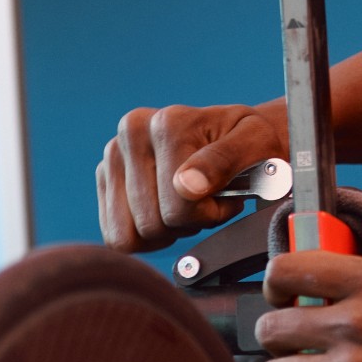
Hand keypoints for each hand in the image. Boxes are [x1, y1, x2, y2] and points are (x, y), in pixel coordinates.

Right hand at [96, 103, 287, 251]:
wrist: (237, 138)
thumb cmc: (251, 144)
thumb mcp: (257, 145)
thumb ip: (225, 161)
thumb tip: (186, 186)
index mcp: (167, 123)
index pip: (178, 207)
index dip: (211, 213)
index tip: (227, 193)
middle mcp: (131, 133)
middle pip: (151, 223)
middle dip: (187, 223)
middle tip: (208, 200)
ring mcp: (113, 156)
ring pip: (129, 234)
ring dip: (166, 230)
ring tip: (189, 204)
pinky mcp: (105, 178)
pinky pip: (115, 236)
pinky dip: (146, 237)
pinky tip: (167, 212)